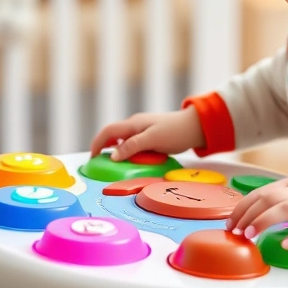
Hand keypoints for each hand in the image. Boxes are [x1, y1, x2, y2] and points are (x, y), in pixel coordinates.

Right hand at [89, 106, 205, 160]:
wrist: (195, 127)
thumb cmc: (175, 131)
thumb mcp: (152, 139)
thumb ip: (132, 146)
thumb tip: (113, 156)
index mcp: (133, 124)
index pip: (108, 131)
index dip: (97, 143)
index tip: (92, 157)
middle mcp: (135, 125)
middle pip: (113, 135)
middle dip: (104, 147)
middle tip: (99, 162)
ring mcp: (143, 129)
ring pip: (123, 140)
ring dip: (117, 150)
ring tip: (114, 163)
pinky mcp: (150, 135)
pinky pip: (133, 143)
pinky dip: (128, 151)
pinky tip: (133, 159)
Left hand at [225, 171, 287, 248]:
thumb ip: (279, 200)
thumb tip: (250, 215)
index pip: (259, 193)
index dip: (242, 208)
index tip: (230, 223)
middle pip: (268, 198)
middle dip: (248, 215)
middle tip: (236, 231)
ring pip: (287, 208)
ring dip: (265, 221)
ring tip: (252, 235)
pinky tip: (287, 244)